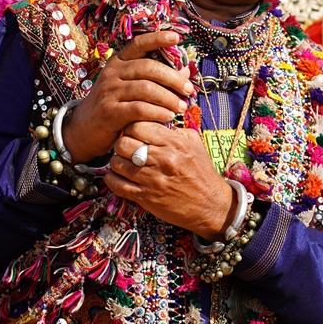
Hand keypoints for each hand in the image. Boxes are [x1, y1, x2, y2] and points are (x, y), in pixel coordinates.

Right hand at [63, 30, 193, 165]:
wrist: (84, 129)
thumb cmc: (114, 105)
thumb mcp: (130, 87)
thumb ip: (156, 78)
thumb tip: (185, 71)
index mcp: (118, 62)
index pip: (138, 44)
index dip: (157, 38)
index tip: (176, 37)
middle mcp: (112, 73)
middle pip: (148, 67)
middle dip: (173, 78)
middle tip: (188, 90)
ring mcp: (109, 91)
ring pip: (145, 88)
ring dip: (168, 98)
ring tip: (181, 107)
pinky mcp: (110, 112)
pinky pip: (139, 108)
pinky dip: (157, 112)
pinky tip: (168, 116)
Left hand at [106, 120, 234, 242]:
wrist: (210, 205)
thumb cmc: (202, 173)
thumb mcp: (195, 144)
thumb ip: (176, 129)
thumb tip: (159, 118)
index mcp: (174, 143)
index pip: (138, 126)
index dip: (132, 126)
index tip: (134, 131)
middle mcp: (162, 160)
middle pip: (124, 143)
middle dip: (121, 142)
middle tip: (125, 146)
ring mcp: (152, 180)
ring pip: (118, 163)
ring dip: (116, 161)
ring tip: (122, 161)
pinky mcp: (146, 198)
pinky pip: (118, 186)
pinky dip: (112, 180)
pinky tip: (117, 176)